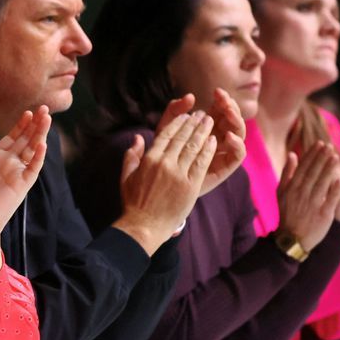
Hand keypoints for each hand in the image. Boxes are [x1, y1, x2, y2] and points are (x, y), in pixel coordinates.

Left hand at [0, 106, 49, 235]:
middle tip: (45, 108)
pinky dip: (37, 157)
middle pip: (27, 141)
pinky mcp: (20, 187)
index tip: (28, 111)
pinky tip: (42, 145)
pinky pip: (31, 170)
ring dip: (40, 135)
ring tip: (47, 119)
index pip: (14, 138)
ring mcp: (17, 175)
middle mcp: (10, 165)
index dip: (21, 125)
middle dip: (36, 125)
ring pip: (32, 151)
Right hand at [114, 110, 216, 254]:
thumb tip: (138, 138)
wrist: (145, 224)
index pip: (166, 135)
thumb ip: (131, 155)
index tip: (186, 116)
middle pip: (182, 138)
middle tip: (202, 115)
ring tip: (210, 122)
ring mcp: (178, 174)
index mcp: (149, 159)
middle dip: (193, 124)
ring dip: (203, 133)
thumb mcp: (126, 176)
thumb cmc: (134, 202)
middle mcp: (165, 163)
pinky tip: (213, 141)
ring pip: (193, 147)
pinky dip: (208, 150)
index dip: (177, 123)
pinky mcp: (190, 185)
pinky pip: (201, 163)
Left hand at [156, 92, 245, 195]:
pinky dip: (237, 145)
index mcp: (206, 127)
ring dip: (236, 121)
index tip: (217, 92)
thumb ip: (173, 111)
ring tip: (228, 113)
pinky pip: (237, 155)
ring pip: (238, 133)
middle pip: (232, 119)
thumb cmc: (159, 156)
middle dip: (230, 107)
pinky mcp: (224, 168)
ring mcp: (222, 152)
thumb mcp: (164, 130)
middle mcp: (218, 138)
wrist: (159, 188)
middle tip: (225, 100)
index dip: (221, 100)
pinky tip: (229, 137)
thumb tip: (189, 96)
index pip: (220, 109)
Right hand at [276, 142, 339, 250]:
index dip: (312, 156)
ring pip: (321, 185)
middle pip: (312, 174)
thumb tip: (292, 154)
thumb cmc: (287, 213)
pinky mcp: (322, 215)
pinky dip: (334, 191)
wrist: (291, 238)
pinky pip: (329, 201)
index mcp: (291, 188)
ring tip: (335, 157)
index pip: (303, 168)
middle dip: (321, 159)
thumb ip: (287, 173)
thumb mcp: (281, 192)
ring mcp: (312, 205)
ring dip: (328, 171)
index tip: (320, 144)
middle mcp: (301, 195)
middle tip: (329, 146)